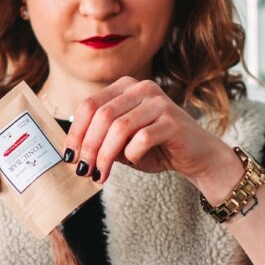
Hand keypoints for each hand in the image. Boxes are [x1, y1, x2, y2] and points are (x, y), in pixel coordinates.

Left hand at [63, 76, 230, 185]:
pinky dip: (131, 155)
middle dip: (88, 148)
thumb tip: (73, 152)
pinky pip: (142, 139)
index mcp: (125, 87)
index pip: (89, 105)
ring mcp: (158, 102)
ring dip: (105, 156)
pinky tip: (132, 163)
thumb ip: (101, 141)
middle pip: (102, 116)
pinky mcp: (172, 121)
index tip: (70, 156)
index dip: (75, 132)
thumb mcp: (122, 144)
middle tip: (84, 172)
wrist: (195, 155)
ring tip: (100, 176)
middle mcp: (141, 88)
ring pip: (119, 128)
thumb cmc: (157, 148)